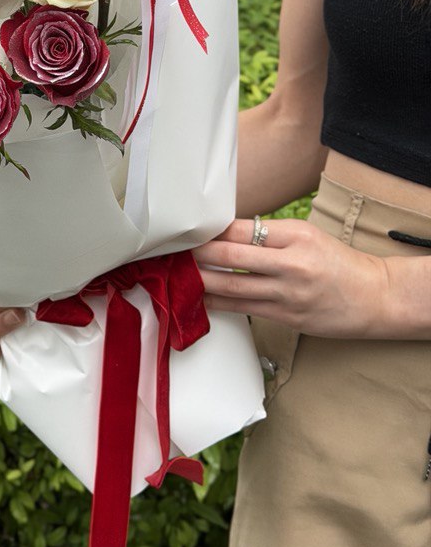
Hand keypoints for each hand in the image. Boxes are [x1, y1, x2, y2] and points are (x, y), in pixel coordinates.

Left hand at [192, 217, 391, 338]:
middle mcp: (290, 264)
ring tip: (177, 273)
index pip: (241, 229)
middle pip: (230, 256)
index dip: (210, 231)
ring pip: (231, 285)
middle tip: (172, 250)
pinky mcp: (286, 317)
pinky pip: (242, 308)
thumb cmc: (337, 262)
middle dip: (197, 253)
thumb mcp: (306, 235)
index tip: (190, 230)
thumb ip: (269, 233)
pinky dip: (217, 301)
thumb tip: (225, 233)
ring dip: (199, 279)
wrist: (374, 296)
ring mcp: (287, 294)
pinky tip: (199, 297)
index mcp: (296, 236)